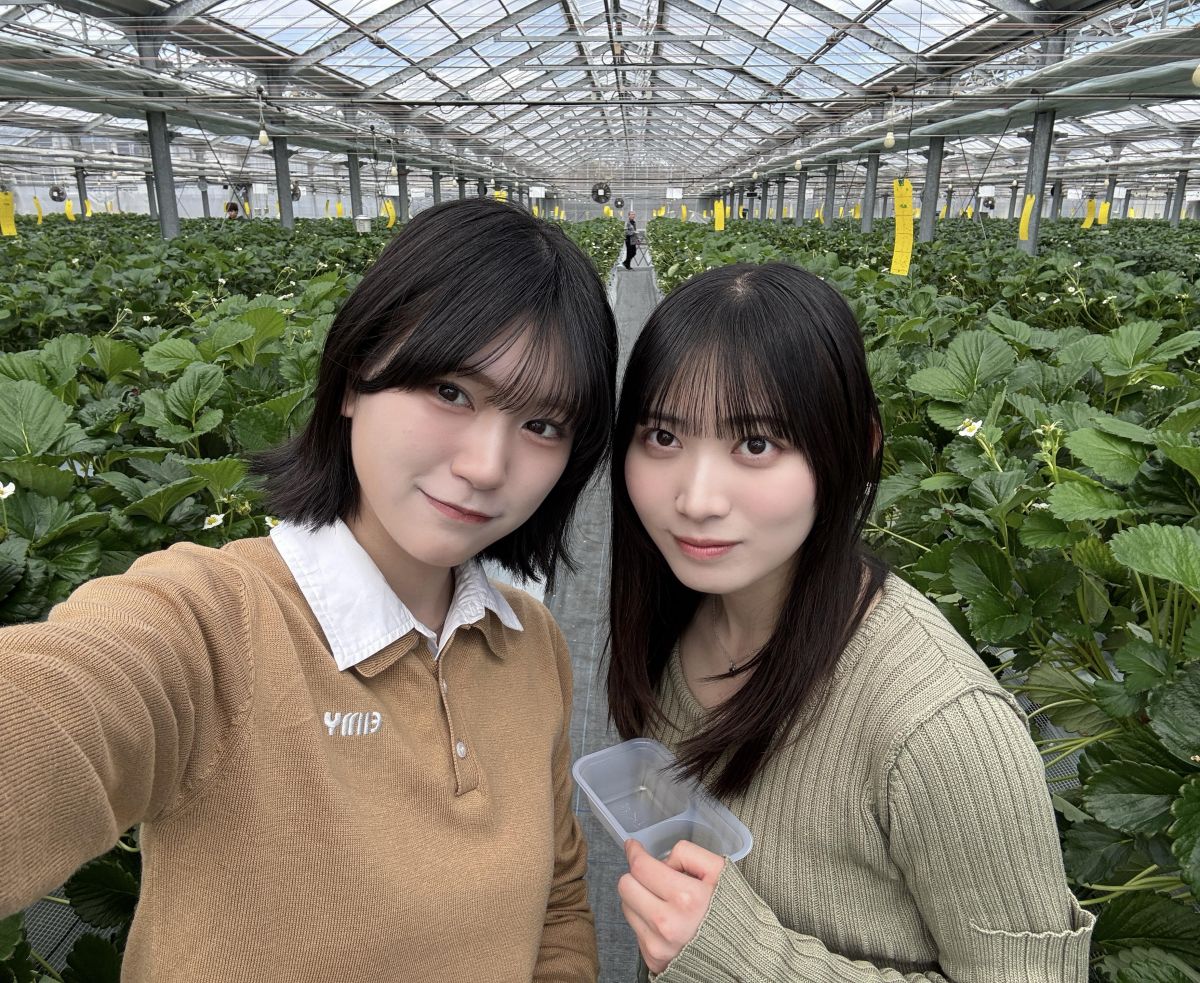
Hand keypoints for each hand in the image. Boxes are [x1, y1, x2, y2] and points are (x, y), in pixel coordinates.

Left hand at [617, 837, 725, 974]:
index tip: (633, 846)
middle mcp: (668, 924)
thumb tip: (662, 860)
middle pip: (625, 886)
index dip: (634, 852)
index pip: (641, 867)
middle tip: (651, 875)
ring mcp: (658, 945)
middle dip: (636, 875)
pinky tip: (666, 919)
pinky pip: (636, 929)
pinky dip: (646, 920)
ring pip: (626, 906)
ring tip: (663, 900)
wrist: (742, 954)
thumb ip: (688, 854)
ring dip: (639, 897)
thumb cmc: (731, 909)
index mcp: (686, 898)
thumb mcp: (719, 870)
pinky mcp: (653, 959)